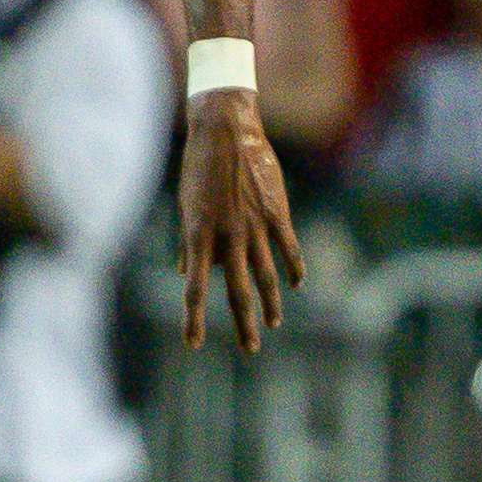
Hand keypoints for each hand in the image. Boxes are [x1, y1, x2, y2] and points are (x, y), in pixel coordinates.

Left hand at [174, 88, 303, 351]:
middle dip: (244, 322)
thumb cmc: (198, 167)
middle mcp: (227, 235)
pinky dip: (293, 267)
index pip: (195, 289)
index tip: (194, 344)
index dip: (194, 319)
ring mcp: (254, 224)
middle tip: (250, 349)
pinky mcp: (277, 212)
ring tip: (273, 324)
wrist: (224, 131)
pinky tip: (296, 284)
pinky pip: (288, 247)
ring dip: (270, 302)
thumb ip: (189, 242)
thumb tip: (186, 271)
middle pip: (237, 290)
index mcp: (198, 235)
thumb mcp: (185, 205)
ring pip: (266, 274)